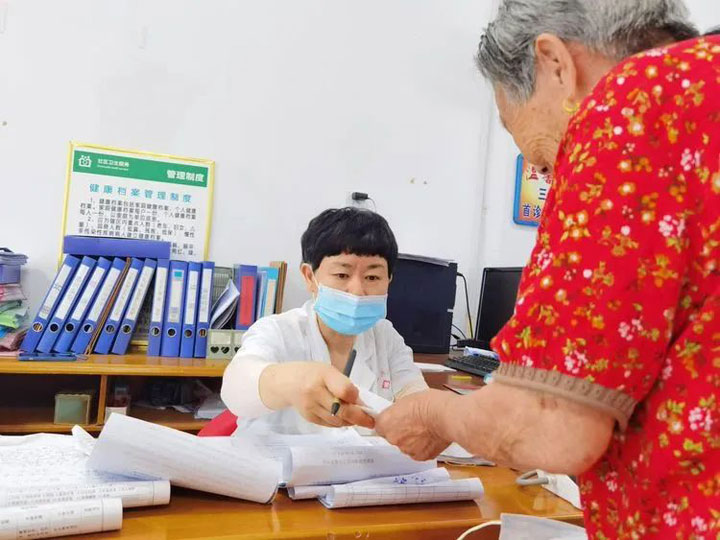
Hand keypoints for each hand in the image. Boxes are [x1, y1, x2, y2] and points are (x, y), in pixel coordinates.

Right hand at [260, 362, 374, 428]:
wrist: (286, 382)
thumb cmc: (312, 373)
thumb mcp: (329, 371)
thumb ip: (344, 385)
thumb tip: (362, 404)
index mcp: (323, 375)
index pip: (345, 390)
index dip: (356, 398)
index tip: (363, 402)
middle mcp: (315, 391)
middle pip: (342, 410)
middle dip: (360, 418)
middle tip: (370, 421)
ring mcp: (310, 406)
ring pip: (337, 421)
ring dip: (350, 421)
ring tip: (356, 417)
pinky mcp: (308, 417)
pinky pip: (329, 424)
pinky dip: (339, 423)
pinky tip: (342, 417)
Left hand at [375, 390, 449, 460]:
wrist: (445, 416)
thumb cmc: (428, 404)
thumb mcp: (406, 400)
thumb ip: (396, 412)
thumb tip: (397, 415)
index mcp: (385, 423)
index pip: (380, 425)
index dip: (390, 422)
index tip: (395, 420)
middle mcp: (393, 438)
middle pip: (392, 436)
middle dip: (401, 431)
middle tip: (413, 422)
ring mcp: (406, 449)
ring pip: (406, 445)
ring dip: (412, 440)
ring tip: (424, 428)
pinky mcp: (420, 456)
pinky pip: (418, 451)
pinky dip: (423, 446)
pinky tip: (430, 436)